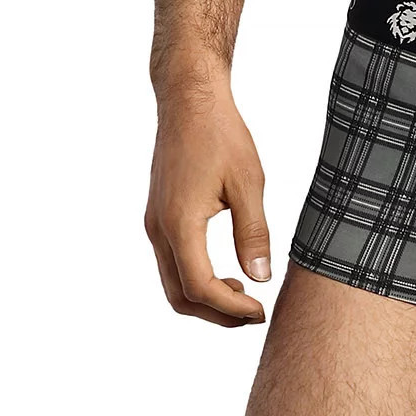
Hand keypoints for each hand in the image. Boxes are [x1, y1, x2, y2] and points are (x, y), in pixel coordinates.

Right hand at [145, 78, 272, 326]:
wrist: (189, 100)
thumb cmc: (221, 134)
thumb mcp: (248, 182)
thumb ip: (253, 233)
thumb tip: (261, 278)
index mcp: (180, 222)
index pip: (200, 287)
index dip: (231, 308)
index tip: (261, 311)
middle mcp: (158, 229)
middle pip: (179, 296)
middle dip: (216, 314)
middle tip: (253, 314)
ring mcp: (154, 223)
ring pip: (171, 282)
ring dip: (205, 299)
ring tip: (243, 294)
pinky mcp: (157, 216)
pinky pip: (171, 262)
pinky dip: (195, 278)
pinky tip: (226, 271)